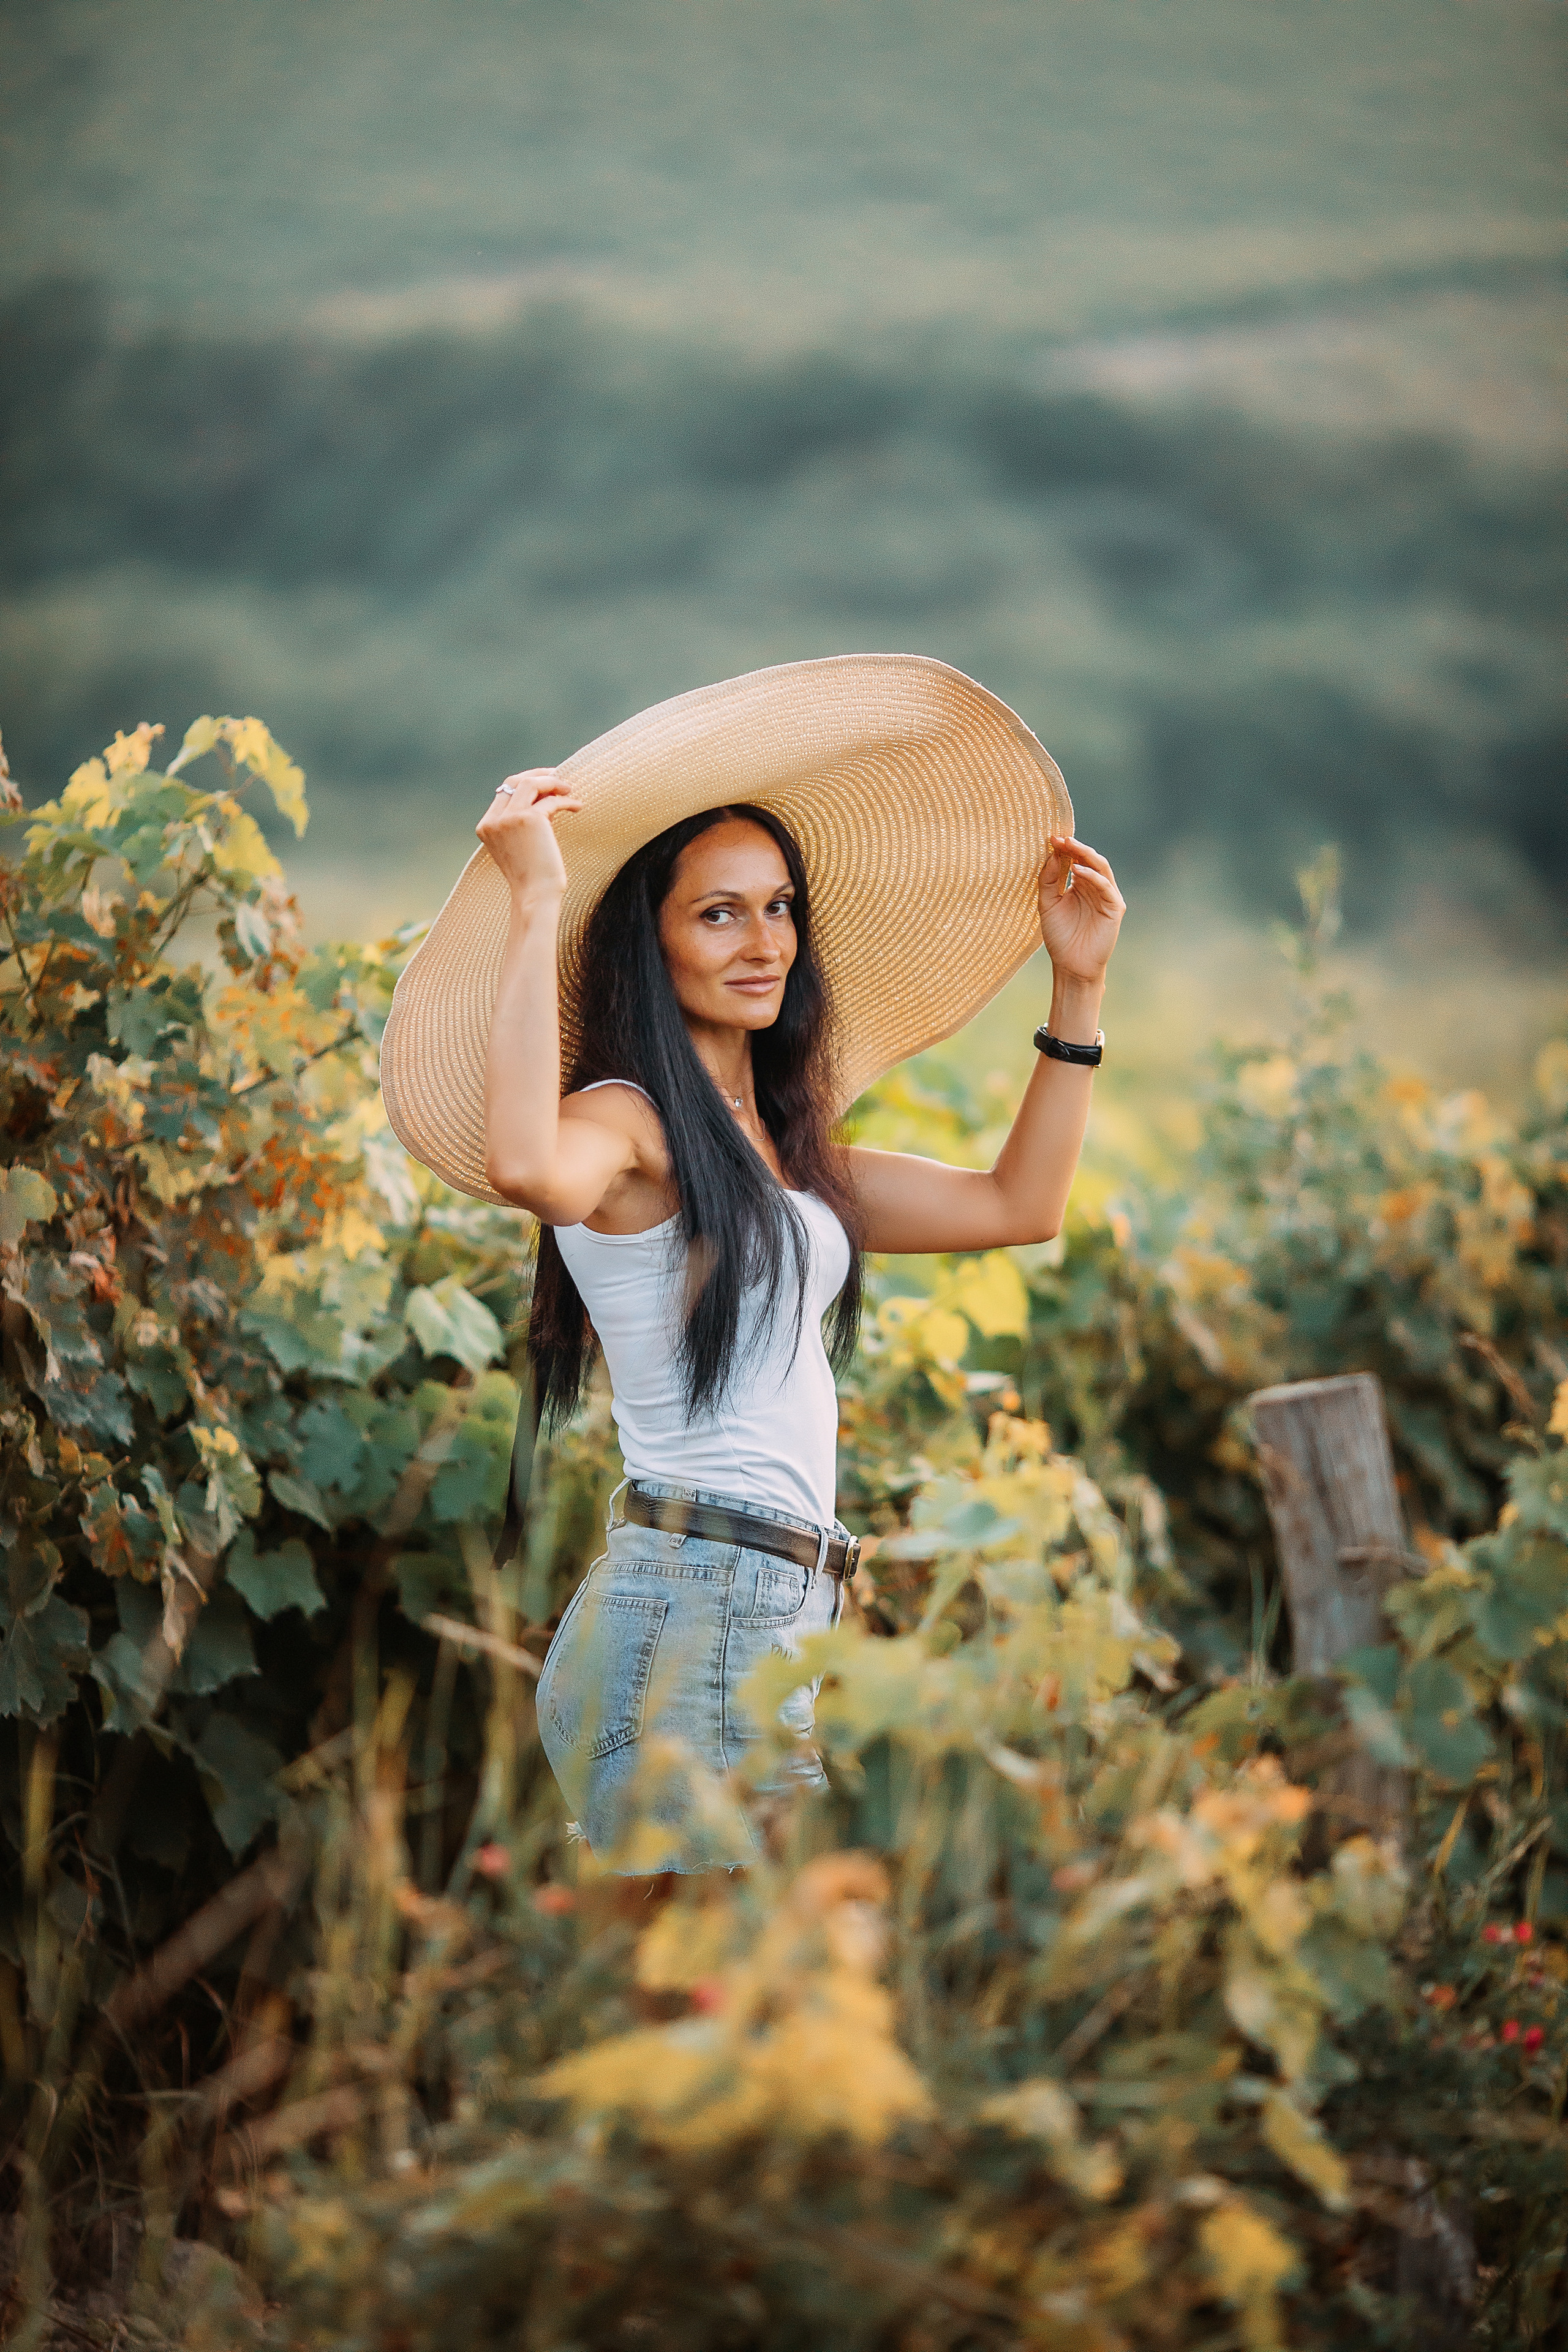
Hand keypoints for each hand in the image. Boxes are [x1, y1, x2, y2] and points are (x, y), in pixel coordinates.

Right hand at [476, 769, 582, 899]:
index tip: (545, 784)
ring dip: (552, 783)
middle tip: (558, 777)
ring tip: (569, 789)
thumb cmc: (532, 877)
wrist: (536, 896)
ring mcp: (510, 818)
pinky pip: (551, 800)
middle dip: (537, 776)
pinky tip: (577, 806)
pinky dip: (566, 800)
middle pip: (514, 781)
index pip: (503, 791)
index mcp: (486, 826)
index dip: (525, 783)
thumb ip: (520, 822)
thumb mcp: (518, 845)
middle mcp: (494, 820)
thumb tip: (543, 797)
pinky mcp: (530, 819)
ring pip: (531, 783)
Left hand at [1037, 836, 1124, 983]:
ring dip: (1086, 855)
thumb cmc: (1059, 937)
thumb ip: (1048, 880)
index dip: (1064, 848)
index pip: (1075, 859)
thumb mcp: (1047, 904)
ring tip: (1070, 846)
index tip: (1050, 838)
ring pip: (1100, 867)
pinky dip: (1092, 876)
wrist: (1071, 965)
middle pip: (1089, 859)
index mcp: (1080, 884)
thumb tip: (1051, 854)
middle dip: (1075, 847)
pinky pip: (1105, 886)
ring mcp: (1107, 896)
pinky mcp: (1115, 907)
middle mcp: (1095, 886)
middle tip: (1060, 838)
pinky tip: (1077, 871)